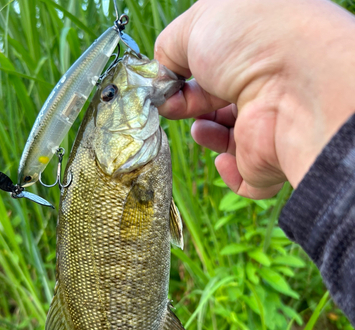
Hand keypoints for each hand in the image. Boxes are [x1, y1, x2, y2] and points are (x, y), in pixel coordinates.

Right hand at [155, 0, 354, 198]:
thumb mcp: (197, 25)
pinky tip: (223, 159)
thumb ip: (170, 47)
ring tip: (202, 127)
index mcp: (253, 54)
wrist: (294, 86)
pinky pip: (247, 179)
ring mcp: (269, 127)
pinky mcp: (270, 163)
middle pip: (220, 105)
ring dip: (207, 134)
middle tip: (173, 108)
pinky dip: (230, 173)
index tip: (165, 87)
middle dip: (190, 106)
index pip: (214, 70)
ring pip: (230, 142)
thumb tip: (161, 71)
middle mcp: (265, 89)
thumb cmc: (253, 43)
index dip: (184, 79)